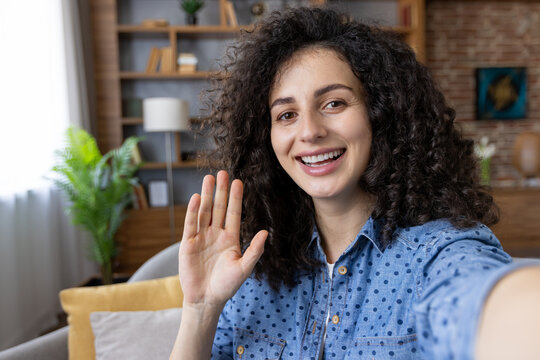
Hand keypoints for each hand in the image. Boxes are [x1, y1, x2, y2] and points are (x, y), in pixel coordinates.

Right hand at [178, 170, 267, 308]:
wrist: (206, 299)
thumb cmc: (226, 285)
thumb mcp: (244, 268)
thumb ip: (254, 250)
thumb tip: (265, 232)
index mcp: (230, 238)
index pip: (233, 213)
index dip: (235, 198)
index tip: (238, 182)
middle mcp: (215, 234)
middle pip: (218, 208)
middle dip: (221, 191)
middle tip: (223, 172)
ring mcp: (201, 238)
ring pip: (205, 212)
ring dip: (207, 196)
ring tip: (209, 178)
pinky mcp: (188, 244)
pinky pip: (191, 224)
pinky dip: (193, 211)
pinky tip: (197, 198)